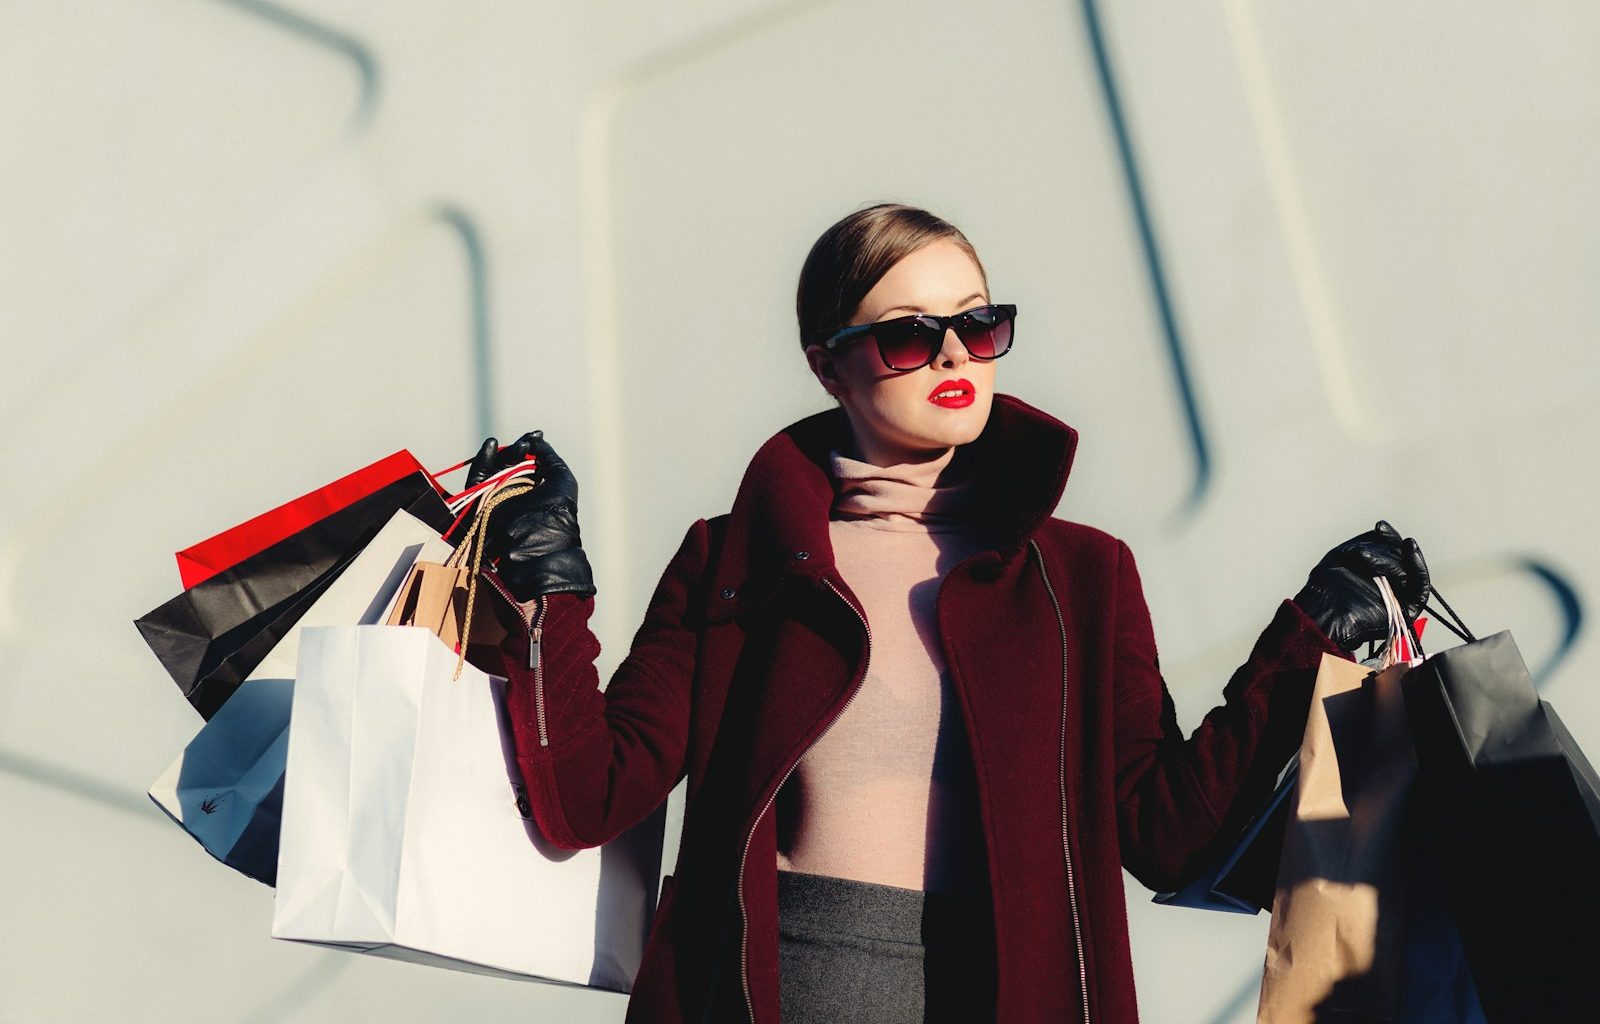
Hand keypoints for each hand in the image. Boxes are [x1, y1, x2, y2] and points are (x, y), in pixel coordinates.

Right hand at [466, 431, 595, 601]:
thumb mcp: (562, 479)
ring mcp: (497, 499)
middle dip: (518, 449)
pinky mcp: (480, 504)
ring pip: (494, 469)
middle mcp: (515, 494)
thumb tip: (537, 441)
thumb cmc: (558, 512)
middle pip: (509, 463)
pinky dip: (482, 462)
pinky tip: (491, 445)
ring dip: (504, 454)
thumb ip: (549, 457)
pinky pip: (477, 480)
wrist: (539, 544)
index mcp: (535, 490)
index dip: (530, 446)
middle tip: (526, 444)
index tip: (536, 435)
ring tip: (518, 448)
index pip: (527, 463)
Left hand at [1293, 520, 1429, 651]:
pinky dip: (1418, 567)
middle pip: (1402, 559)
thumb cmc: (1327, 588)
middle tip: (1362, 553)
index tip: (1380, 526)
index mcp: (1377, 573)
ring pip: (1408, 570)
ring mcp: (1401, 597)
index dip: (1389, 537)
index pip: (1392, 552)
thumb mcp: (1343, 555)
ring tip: (1365, 558)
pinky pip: (1421, 589)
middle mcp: (1391, 585)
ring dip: (1392, 559)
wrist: (1322, 614)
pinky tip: (1410, 549)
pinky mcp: (1408, 611)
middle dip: (1385, 550)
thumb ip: (1366, 542)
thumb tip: (1383, 529)